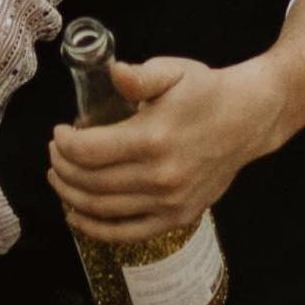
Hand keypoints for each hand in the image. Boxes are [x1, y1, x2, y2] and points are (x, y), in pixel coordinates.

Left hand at [48, 54, 284, 248]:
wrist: (249, 119)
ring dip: (71, 197)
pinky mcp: (178, 217)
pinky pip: (128, 233)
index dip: (64, 144)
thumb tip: (114, 73)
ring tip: (59, 179)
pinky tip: (77, 217)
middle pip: (90, 182)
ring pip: (103, 209)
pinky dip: (96, 229)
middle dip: (62, 168)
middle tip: (55, 154)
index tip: (59, 132)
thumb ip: (140, 76)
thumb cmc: (206, 91)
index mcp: (153, 138)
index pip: (88, 151)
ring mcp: (170, 201)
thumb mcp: (173, 71)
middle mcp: (160, 176)